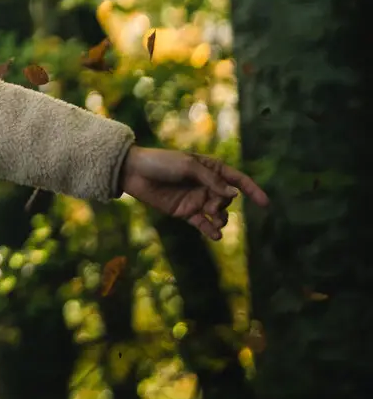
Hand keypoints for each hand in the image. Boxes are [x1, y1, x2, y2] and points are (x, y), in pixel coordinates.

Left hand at [118, 146, 268, 240]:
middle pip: (226, 199)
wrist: (133, 173)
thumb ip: (211, 180)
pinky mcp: (185, 212)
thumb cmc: (161, 163)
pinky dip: (211, 230)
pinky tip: (216, 235)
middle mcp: (206, 185)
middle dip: (223, 205)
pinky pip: (203, 223)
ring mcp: (196, 199)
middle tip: (211, 207)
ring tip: (216, 223)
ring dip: (221, 219)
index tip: (265, 203)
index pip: (236, 180)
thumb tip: (235, 194)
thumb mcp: (187, 166)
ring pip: (218, 213)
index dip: (252, 190)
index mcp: (209, 169)